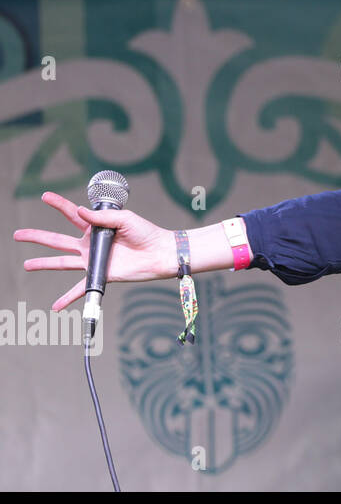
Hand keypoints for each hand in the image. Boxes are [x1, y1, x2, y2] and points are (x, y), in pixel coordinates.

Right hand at [13, 191, 176, 310]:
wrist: (160, 253)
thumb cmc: (146, 233)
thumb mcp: (124, 219)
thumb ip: (101, 217)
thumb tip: (81, 211)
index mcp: (96, 227)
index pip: (72, 214)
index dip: (58, 205)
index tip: (44, 196)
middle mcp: (90, 244)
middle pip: (57, 239)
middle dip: (37, 236)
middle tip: (18, 234)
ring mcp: (93, 260)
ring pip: (62, 262)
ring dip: (43, 263)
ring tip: (26, 265)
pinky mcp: (100, 275)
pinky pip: (81, 288)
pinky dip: (68, 298)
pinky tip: (55, 306)